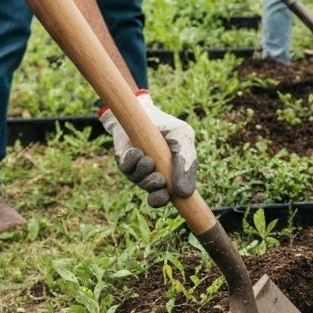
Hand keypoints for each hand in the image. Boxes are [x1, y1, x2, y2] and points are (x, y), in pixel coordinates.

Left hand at [99, 92, 196, 206]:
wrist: (143, 111)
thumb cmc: (166, 126)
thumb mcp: (182, 137)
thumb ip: (187, 162)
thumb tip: (185, 193)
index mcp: (174, 174)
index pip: (176, 196)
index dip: (177, 201)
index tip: (175, 197)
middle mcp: (157, 177)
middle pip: (157, 197)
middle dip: (157, 192)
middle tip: (159, 180)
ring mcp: (140, 172)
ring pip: (142, 182)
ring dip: (145, 171)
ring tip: (147, 158)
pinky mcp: (125, 164)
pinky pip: (128, 169)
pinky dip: (133, 161)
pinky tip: (136, 152)